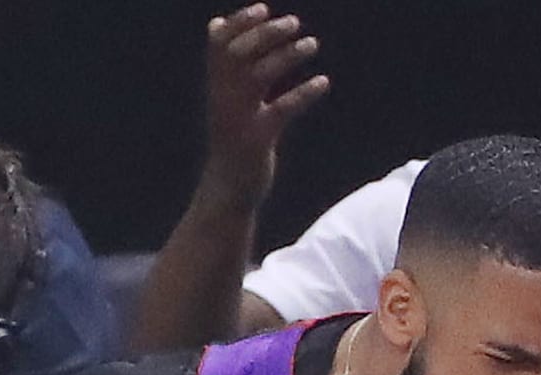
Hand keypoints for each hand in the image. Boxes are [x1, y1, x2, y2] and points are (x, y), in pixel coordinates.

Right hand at [199, 5, 329, 203]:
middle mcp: (223, 99)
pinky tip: (323, 82)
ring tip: (312, 44)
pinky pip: (281, 111)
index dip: (239, 23)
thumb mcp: (227, 101)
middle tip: (294, 23)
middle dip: (266, 33)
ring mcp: (239, 120)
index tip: (263, 8)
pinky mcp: (257, 140)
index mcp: (217, 88)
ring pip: (258, 77)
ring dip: (286, 56)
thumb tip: (218, 23)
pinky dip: (303, 94)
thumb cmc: (234, 141)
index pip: (219, 44)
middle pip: (237, 55)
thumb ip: (228, 66)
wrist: (229, 190)